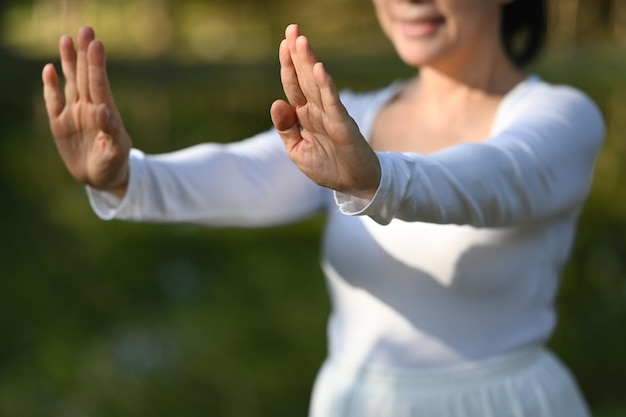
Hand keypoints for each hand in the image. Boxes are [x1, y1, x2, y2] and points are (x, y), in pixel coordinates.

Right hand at [42, 26, 130, 197]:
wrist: (102, 178)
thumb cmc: (114, 163)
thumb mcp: (117, 152)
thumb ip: (111, 131)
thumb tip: (102, 109)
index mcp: (106, 113)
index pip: (100, 85)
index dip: (97, 65)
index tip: (96, 45)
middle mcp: (90, 108)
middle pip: (86, 77)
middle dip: (85, 55)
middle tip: (86, 30)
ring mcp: (74, 114)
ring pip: (70, 83)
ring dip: (68, 62)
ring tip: (67, 40)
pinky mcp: (59, 123)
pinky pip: (53, 101)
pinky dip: (51, 87)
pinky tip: (49, 69)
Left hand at [270, 24, 380, 198]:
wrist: (355, 185)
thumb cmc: (328, 167)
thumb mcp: (298, 151)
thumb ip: (286, 129)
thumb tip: (277, 103)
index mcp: (305, 116)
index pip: (294, 86)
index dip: (288, 66)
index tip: (284, 43)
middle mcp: (318, 111)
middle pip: (304, 78)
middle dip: (297, 54)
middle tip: (292, 29)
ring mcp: (331, 116)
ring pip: (317, 85)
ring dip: (309, 63)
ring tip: (301, 41)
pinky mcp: (343, 126)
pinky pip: (332, 103)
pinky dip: (325, 86)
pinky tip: (318, 70)